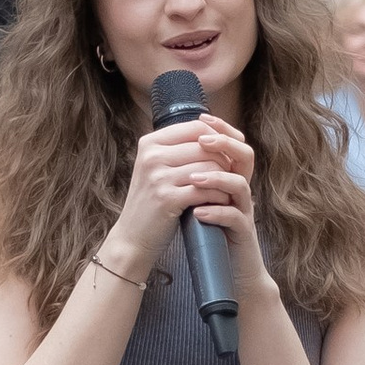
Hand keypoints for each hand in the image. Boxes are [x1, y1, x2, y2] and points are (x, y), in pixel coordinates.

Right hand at [112, 110, 260, 278]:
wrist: (133, 237)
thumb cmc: (153, 202)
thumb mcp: (159, 169)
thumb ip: (181, 149)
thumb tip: (220, 132)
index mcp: (151, 143)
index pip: (196, 127)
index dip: (218, 139)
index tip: (227, 155)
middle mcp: (152, 156)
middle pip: (206, 146)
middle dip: (224, 161)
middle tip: (231, 176)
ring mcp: (158, 177)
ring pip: (210, 167)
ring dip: (225, 180)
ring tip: (226, 190)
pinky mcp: (167, 199)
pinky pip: (206, 189)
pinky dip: (219, 196)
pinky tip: (220, 202)